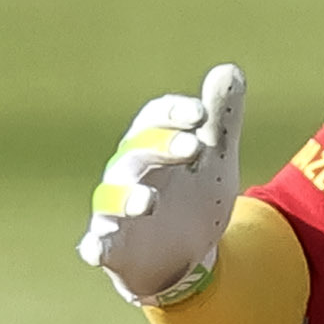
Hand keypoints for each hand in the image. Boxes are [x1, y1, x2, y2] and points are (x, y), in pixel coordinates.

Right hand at [77, 65, 246, 306]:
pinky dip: (94, 245)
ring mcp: (116, 210)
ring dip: (128, 197)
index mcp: (152, 145)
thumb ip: (220, 120)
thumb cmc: (194, 197)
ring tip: (149, 202)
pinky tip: (94, 250)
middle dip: (161, 147)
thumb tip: (229, 69)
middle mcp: (128, 172)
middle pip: (135, 151)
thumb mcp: (214, 160)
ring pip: (112, 196)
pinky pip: (97, 245)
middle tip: (193, 148)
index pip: (155, 118)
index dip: (174, 113)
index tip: (200, 114)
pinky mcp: (112, 248)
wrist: (184, 255)